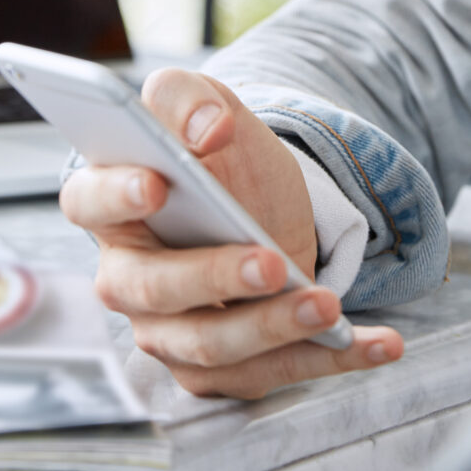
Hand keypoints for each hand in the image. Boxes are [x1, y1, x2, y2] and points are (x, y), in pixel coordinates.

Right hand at [56, 68, 404, 397]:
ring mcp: (168, 332)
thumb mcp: (207, 108)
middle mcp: (128, 280)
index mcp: (112, 208)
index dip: (116, 196)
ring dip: (273, 328)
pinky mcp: (218, 369)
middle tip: (269, 262)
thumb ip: (188, 98)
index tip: (157, 182)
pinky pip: (269, 373)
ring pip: (210, 345)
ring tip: (326, 305)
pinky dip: (329, 359)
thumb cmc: (221, 162)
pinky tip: (381, 342)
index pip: (89, 203)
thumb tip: (207, 130)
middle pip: (154, 291)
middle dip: (214, 278)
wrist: (266, 210)